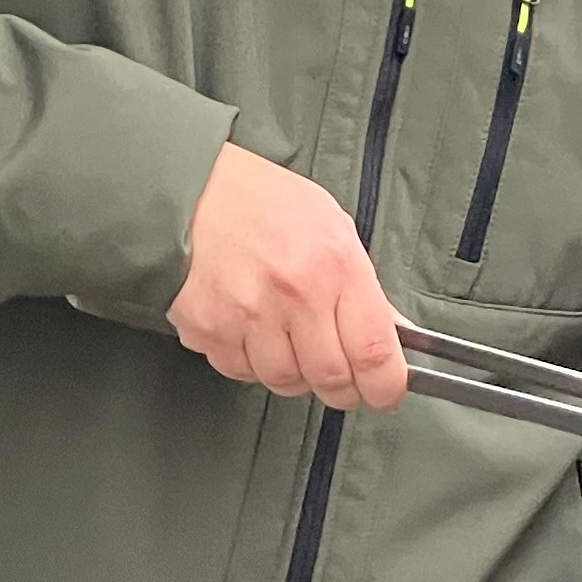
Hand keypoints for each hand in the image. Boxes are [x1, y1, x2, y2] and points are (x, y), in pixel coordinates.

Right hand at [170, 142, 407, 408]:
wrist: (185, 191)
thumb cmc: (261, 203)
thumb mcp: (330, 227)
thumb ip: (364, 287)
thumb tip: (395, 333)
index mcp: (334, 264)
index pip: (374, 353)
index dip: (385, 386)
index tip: (385, 390)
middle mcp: (293, 294)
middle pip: (331, 379)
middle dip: (341, 386)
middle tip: (338, 372)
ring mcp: (247, 315)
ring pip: (285, 381)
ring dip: (293, 372)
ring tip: (286, 337)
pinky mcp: (208, 330)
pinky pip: (241, 371)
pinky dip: (250, 362)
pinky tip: (249, 329)